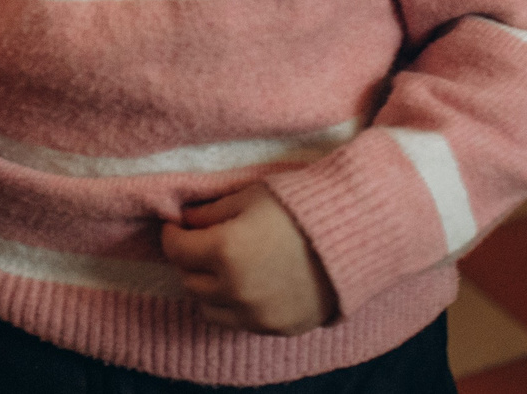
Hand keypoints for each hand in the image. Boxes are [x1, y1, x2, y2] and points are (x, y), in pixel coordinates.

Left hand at [160, 186, 335, 334]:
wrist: (354, 236)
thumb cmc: (300, 207)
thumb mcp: (249, 197)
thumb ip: (210, 212)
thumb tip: (184, 220)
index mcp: (224, 250)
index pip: (176, 250)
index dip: (172, 235)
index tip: (176, 227)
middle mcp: (235, 289)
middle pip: (189, 280)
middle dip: (190, 260)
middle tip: (200, 244)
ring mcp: (256, 314)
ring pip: (209, 308)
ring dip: (209, 288)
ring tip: (223, 268)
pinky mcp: (277, 328)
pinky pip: (240, 322)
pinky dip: (235, 306)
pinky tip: (248, 285)